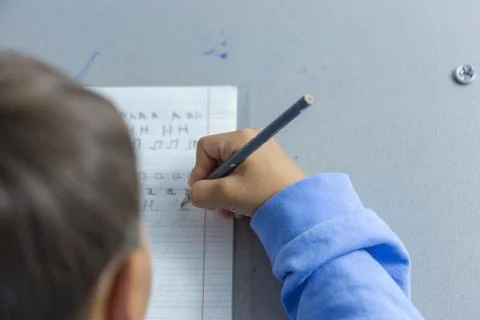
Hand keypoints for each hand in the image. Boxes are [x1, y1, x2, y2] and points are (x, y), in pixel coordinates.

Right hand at [188, 129, 304, 216]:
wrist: (301, 207)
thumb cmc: (262, 193)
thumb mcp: (226, 194)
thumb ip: (201, 192)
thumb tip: (195, 193)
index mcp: (240, 138)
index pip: (205, 147)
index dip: (199, 170)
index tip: (202, 191)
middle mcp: (251, 140)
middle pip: (217, 159)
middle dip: (214, 185)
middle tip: (217, 205)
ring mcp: (263, 152)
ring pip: (230, 171)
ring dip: (225, 192)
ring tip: (231, 211)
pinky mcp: (270, 166)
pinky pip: (244, 175)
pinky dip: (238, 191)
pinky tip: (242, 209)